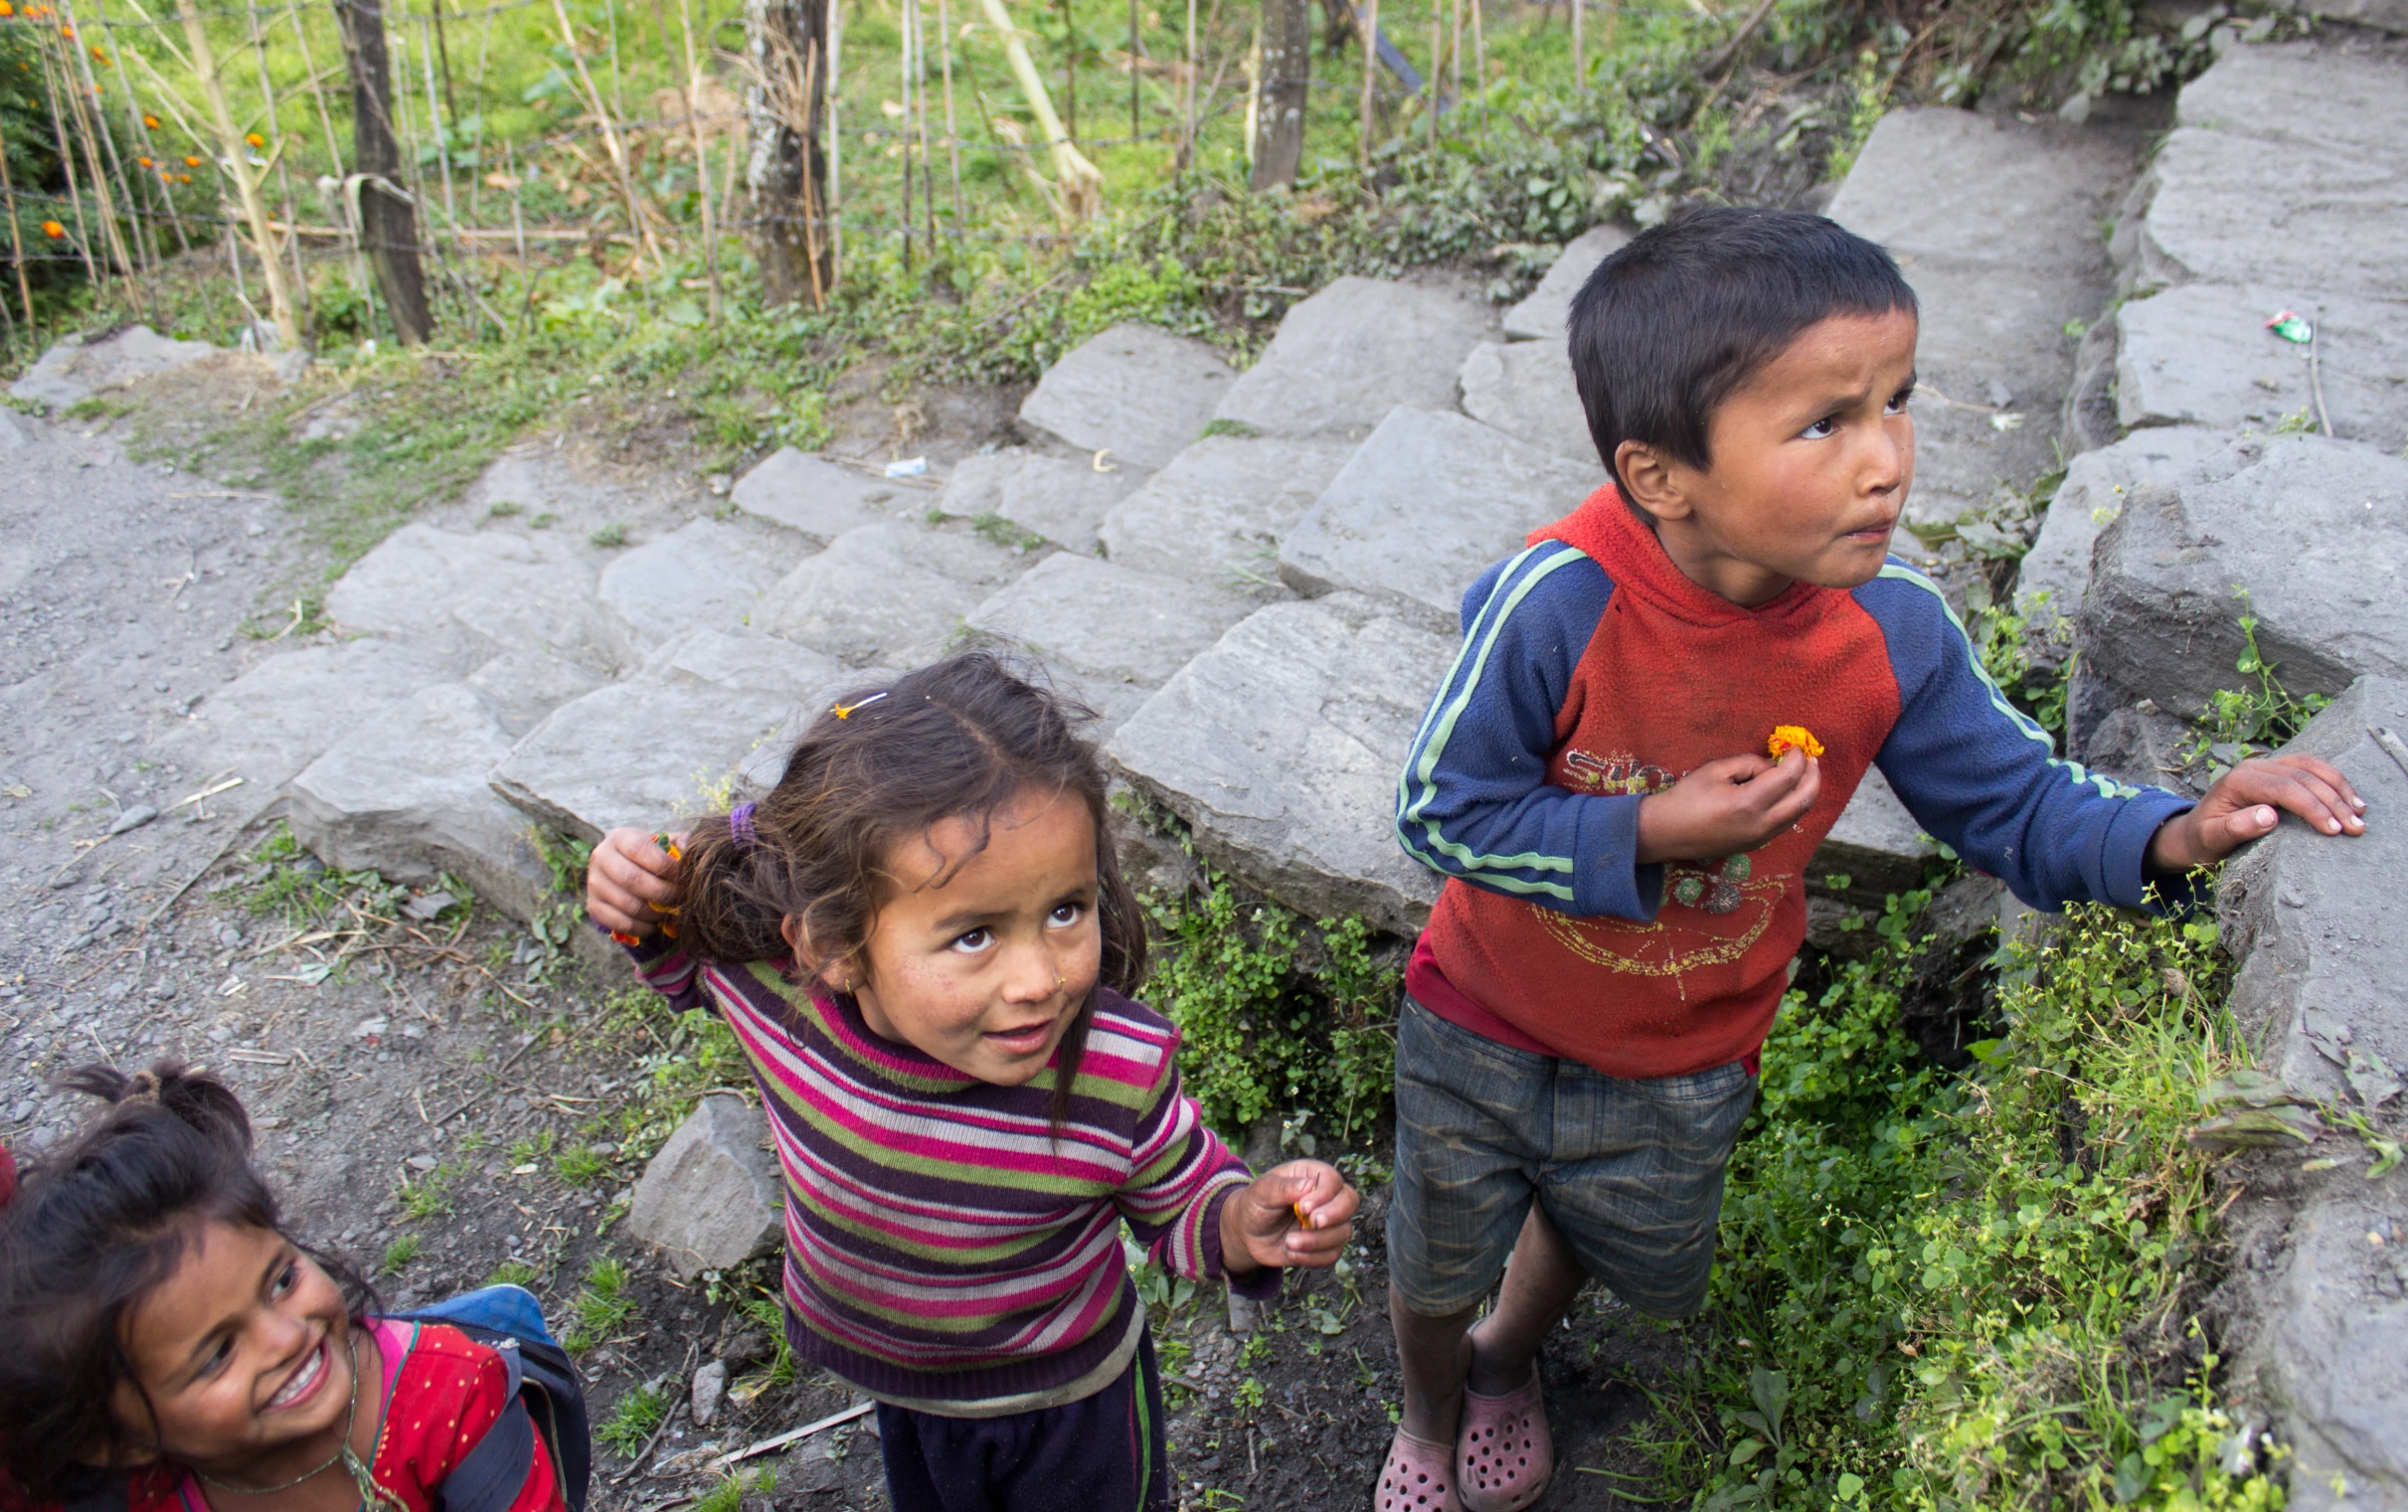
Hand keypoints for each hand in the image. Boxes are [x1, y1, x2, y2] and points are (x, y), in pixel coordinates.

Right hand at [586, 827, 682, 936]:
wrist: (624, 871)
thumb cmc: (652, 856)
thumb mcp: (664, 843)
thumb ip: (680, 842)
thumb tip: (686, 847)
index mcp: (619, 837)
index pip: (640, 849)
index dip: (665, 865)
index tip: (684, 877)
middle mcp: (600, 857)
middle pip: (632, 879)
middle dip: (663, 892)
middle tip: (681, 898)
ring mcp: (594, 883)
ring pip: (628, 904)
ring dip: (655, 912)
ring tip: (670, 911)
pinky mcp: (593, 906)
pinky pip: (620, 922)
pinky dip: (642, 928)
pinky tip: (654, 924)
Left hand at [1218, 1160, 1358, 1274]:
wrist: (1248, 1233)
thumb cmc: (1255, 1204)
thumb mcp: (1261, 1192)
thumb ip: (1283, 1187)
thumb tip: (1309, 1184)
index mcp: (1311, 1175)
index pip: (1333, 1180)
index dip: (1324, 1194)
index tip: (1303, 1207)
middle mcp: (1326, 1196)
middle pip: (1350, 1201)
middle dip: (1334, 1215)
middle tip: (1312, 1223)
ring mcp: (1329, 1221)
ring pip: (1344, 1231)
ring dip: (1317, 1241)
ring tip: (1289, 1242)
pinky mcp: (1326, 1244)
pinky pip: (1333, 1254)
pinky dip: (1313, 1257)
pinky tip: (1292, 1253)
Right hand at [1635, 750, 1821, 864]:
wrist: (1667, 833)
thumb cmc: (1686, 797)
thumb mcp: (1715, 770)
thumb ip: (1749, 763)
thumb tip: (1773, 766)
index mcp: (1749, 804)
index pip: (1787, 777)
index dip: (1797, 758)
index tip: (1796, 746)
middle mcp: (1761, 825)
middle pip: (1803, 800)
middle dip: (1813, 776)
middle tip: (1812, 759)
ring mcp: (1761, 838)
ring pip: (1798, 814)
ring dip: (1806, 792)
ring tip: (1806, 773)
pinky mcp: (1757, 844)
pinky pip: (1785, 823)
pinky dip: (1793, 805)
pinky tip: (1788, 791)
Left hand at [2147, 753, 2365, 870]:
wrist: (2194, 831)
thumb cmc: (2203, 838)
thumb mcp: (2212, 838)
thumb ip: (2236, 827)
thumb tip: (2269, 816)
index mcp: (2239, 780)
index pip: (2285, 788)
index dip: (2312, 807)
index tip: (2333, 830)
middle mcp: (2255, 767)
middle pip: (2303, 776)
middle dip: (2333, 802)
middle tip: (2355, 828)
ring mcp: (2268, 765)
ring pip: (2312, 766)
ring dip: (2339, 788)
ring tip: (2360, 814)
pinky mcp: (2278, 771)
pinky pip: (2311, 768)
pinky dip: (2333, 781)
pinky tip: (2350, 799)